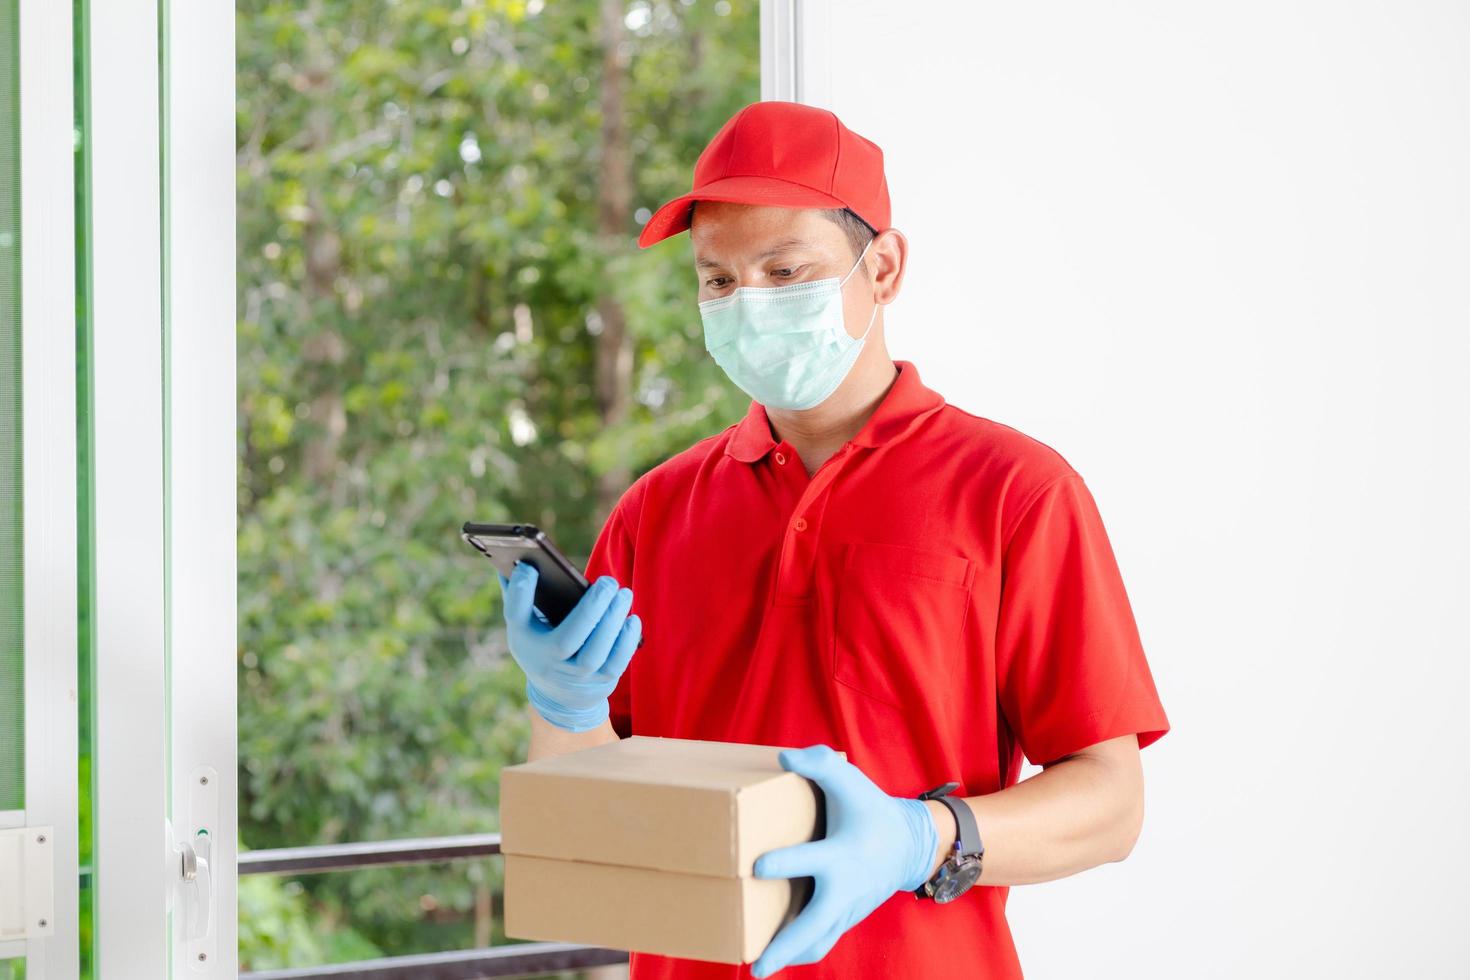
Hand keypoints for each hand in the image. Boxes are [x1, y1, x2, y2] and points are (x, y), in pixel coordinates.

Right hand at [497, 562, 641, 731]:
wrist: (558, 696)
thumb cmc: (541, 645)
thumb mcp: (525, 625)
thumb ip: (521, 595)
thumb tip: (523, 560)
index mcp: (525, 642)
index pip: (517, 616)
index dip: (520, 592)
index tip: (529, 568)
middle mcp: (547, 665)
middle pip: (567, 640)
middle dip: (590, 609)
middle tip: (608, 582)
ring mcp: (575, 679)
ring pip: (595, 654)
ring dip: (612, 622)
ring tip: (624, 594)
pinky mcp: (600, 683)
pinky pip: (616, 664)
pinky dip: (626, 641)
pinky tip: (632, 619)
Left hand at [750, 745, 937, 977]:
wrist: (909, 845)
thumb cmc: (870, 808)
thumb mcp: (848, 780)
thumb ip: (818, 765)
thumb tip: (784, 758)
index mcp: (841, 853)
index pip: (811, 860)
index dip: (785, 862)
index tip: (756, 866)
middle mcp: (844, 887)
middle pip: (813, 924)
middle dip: (784, 946)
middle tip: (755, 965)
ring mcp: (847, 908)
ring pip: (817, 941)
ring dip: (789, 956)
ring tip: (758, 969)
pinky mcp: (846, 918)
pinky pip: (822, 941)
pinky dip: (801, 951)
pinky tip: (776, 958)